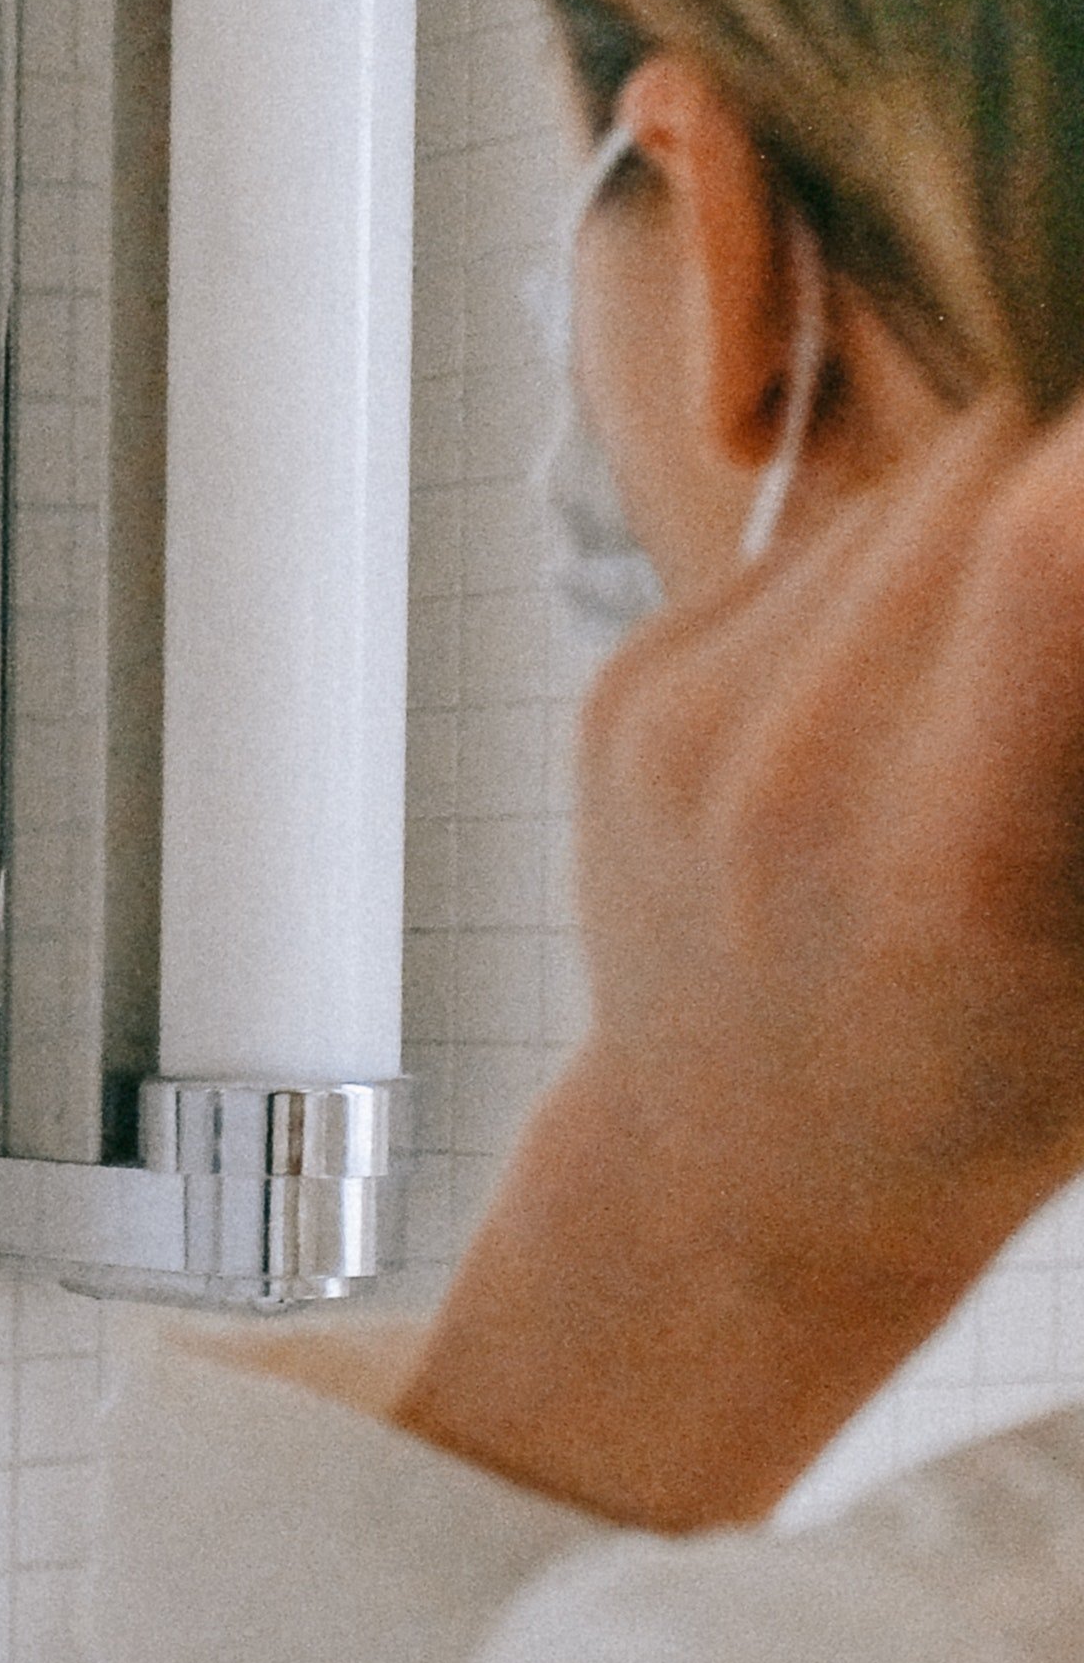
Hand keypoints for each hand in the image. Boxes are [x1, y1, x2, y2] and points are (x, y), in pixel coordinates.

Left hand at [396, 389, 1083, 1524]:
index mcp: (946, 859)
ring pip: (908, 492)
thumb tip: (1078, 536)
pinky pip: (811, 547)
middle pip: (996, 472)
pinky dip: (890, 578)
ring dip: (993, 524)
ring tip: (1011, 680)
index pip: (1049, 535)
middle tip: (1070, 640)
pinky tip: (897, 714)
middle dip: (1077, 495)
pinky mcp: (623, 690)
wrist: (733, 1190)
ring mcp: (684, 725)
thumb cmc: (990, 1095)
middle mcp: (789, 773)